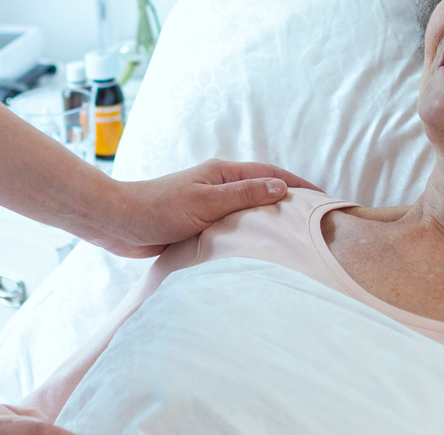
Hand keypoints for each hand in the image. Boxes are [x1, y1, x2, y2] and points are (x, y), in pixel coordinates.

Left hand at [83, 160, 322, 257]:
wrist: (119, 224)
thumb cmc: (158, 208)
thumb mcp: (206, 201)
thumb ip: (244, 196)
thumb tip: (281, 188)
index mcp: (223, 174)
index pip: (271, 175)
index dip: (299, 185)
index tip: (324, 198)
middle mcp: (218, 188)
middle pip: (263, 193)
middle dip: (290, 203)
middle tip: (316, 222)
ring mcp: (209, 207)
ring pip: (248, 214)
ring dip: (269, 223)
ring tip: (295, 240)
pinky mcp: (199, 227)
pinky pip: (232, 230)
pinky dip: (248, 237)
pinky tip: (258, 252)